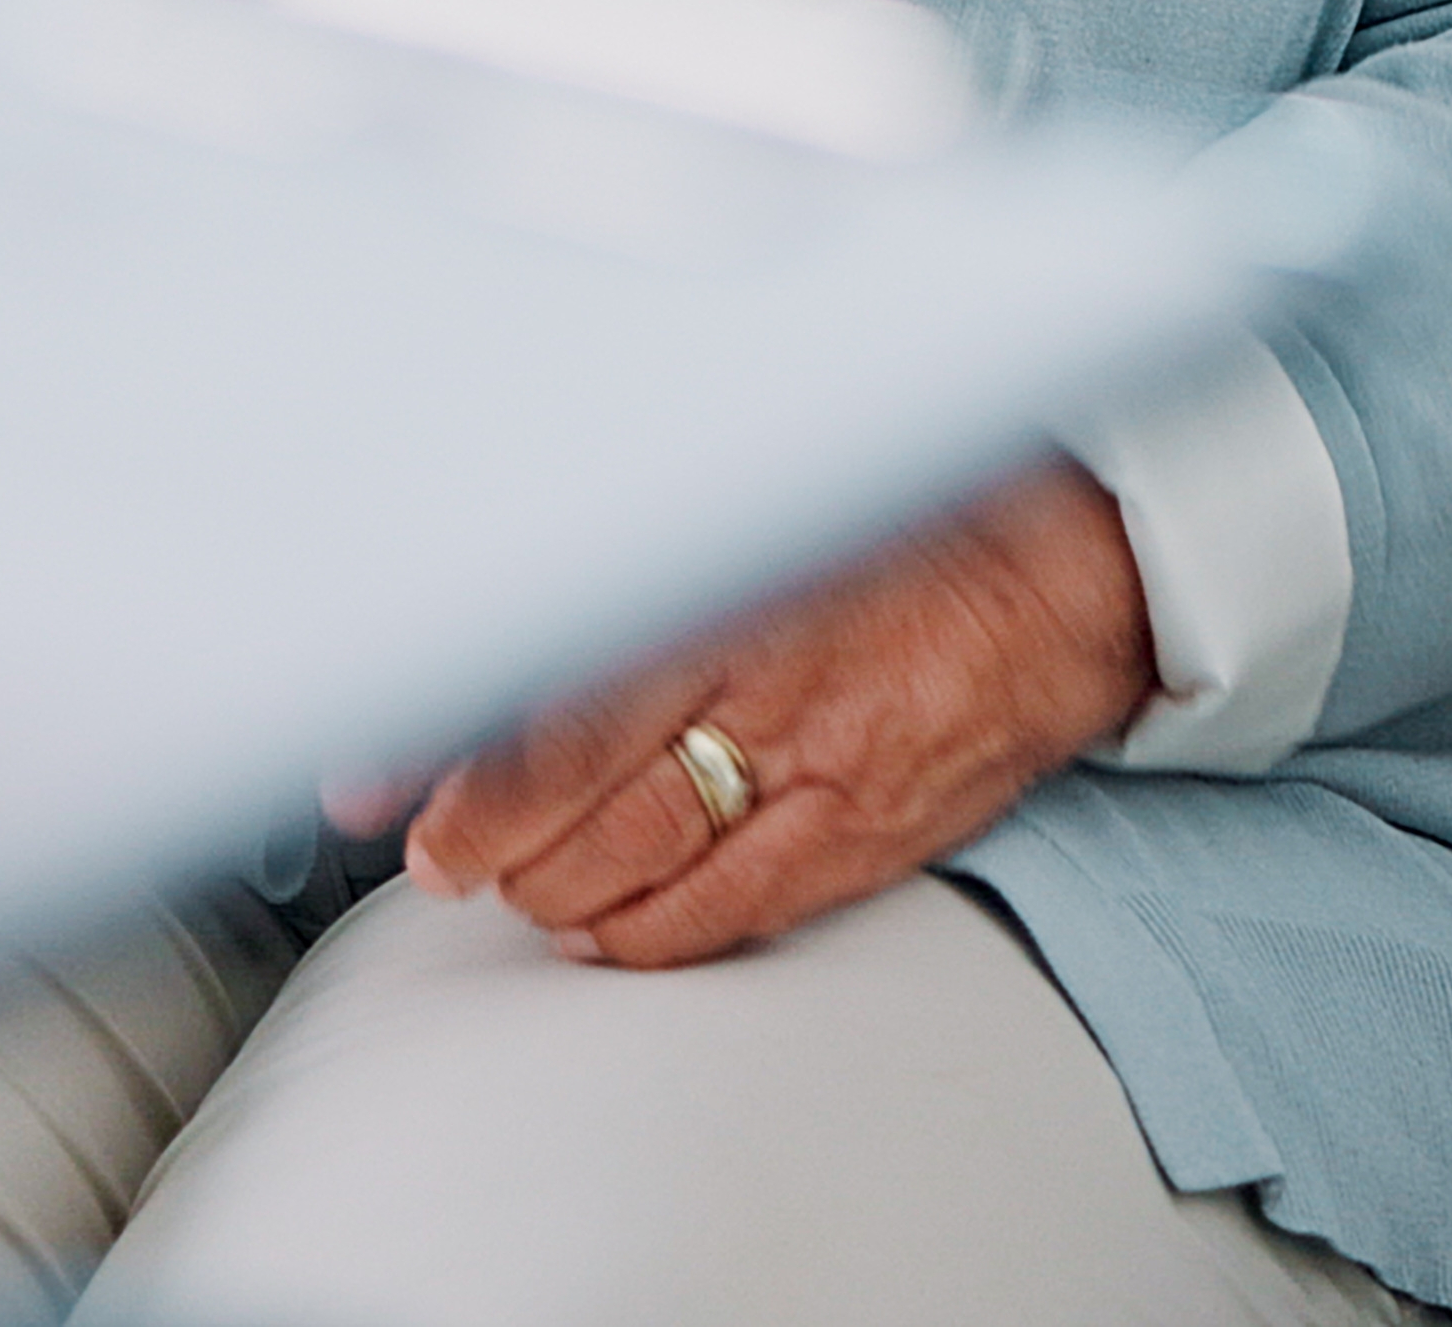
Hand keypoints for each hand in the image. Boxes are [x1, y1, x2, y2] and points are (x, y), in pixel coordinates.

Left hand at [395, 464, 1155, 969]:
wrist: (1067, 579)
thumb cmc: (907, 528)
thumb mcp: (766, 518)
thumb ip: (627, 579)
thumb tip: (477, 658)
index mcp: (739, 589)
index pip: (563, 701)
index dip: (461, 765)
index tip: (383, 790)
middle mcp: (776, 686)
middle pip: (585, 802)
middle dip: (486, 841)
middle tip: (442, 849)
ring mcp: (826, 772)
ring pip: (643, 871)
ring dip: (551, 889)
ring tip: (515, 875)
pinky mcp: (867, 840)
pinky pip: (727, 915)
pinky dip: (643, 932)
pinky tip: (604, 923)